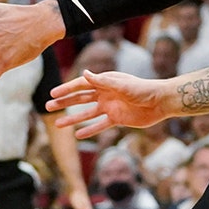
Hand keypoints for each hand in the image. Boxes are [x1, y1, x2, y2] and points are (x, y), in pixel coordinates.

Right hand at [47, 70, 177, 138]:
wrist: (160, 102)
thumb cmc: (143, 89)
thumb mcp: (122, 85)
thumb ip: (102, 81)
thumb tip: (84, 73)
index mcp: (105, 82)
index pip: (80, 85)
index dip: (66, 89)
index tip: (52, 94)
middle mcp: (104, 94)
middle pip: (79, 99)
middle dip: (64, 103)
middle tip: (47, 107)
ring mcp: (109, 107)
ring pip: (86, 114)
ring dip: (72, 118)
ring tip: (58, 124)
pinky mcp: (116, 119)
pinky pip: (100, 125)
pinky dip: (89, 130)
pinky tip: (78, 134)